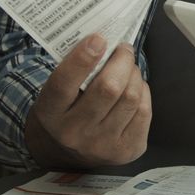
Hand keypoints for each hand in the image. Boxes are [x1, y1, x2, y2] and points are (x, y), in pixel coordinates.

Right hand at [25, 34, 150, 168]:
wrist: (67, 155)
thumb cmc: (65, 112)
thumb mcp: (56, 94)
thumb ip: (75, 71)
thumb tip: (105, 41)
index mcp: (50, 114)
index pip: (64, 83)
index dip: (83, 59)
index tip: (98, 38)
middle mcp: (73, 133)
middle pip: (109, 88)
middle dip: (122, 61)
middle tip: (123, 49)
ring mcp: (102, 145)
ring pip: (131, 97)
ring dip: (134, 75)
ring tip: (128, 69)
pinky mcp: (127, 151)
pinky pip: (145, 111)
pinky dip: (143, 92)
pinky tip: (134, 89)